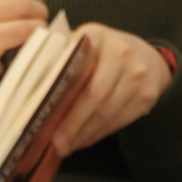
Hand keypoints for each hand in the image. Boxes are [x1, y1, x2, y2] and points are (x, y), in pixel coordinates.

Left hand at [53, 24, 172, 155]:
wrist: (146, 57)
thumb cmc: (103, 53)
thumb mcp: (84, 44)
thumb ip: (62, 57)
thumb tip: (33, 87)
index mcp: (98, 36)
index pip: (77, 65)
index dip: (61, 91)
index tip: (45, 113)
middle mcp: (121, 52)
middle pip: (94, 95)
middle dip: (73, 123)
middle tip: (56, 142)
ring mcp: (138, 75)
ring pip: (107, 113)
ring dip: (84, 133)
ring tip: (66, 145)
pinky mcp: (147, 96)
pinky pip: (119, 121)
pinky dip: (99, 134)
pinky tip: (84, 139)